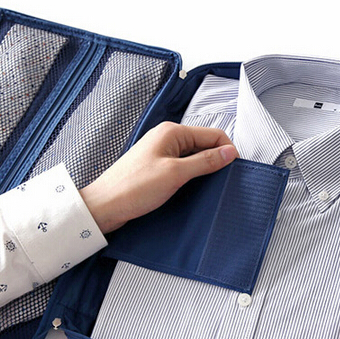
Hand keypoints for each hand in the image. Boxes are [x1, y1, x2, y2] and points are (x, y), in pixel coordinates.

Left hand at [79, 122, 238, 233]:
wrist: (105, 206)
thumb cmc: (131, 187)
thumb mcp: (175, 173)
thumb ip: (205, 161)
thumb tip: (229, 153)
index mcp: (172, 132)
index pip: (212, 134)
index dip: (227, 150)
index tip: (234, 169)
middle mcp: (167, 139)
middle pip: (204, 145)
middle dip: (216, 161)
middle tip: (221, 181)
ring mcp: (162, 154)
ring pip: (194, 158)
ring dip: (203, 171)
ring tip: (205, 188)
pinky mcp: (158, 168)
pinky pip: (183, 168)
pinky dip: (191, 178)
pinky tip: (191, 190)